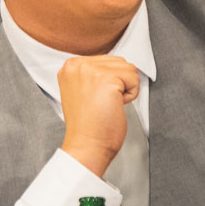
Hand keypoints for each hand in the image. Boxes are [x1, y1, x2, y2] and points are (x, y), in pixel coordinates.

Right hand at [58, 55, 140, 176]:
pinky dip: (131, 95)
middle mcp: (77, 64)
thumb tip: (116, 64)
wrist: (87, 145)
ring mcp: (91, 70)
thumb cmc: (88, 125)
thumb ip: (93, 73)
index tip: (94, 100)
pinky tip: (114, 106)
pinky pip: (134, 79)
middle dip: (118, 84)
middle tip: (101, 104)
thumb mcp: (82, 90)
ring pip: (129, 68)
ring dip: (125, 89)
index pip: (106, 60)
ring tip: (107, 104)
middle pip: (119, 62)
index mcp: (70, 66)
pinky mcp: (107, 79)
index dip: (109, 83)